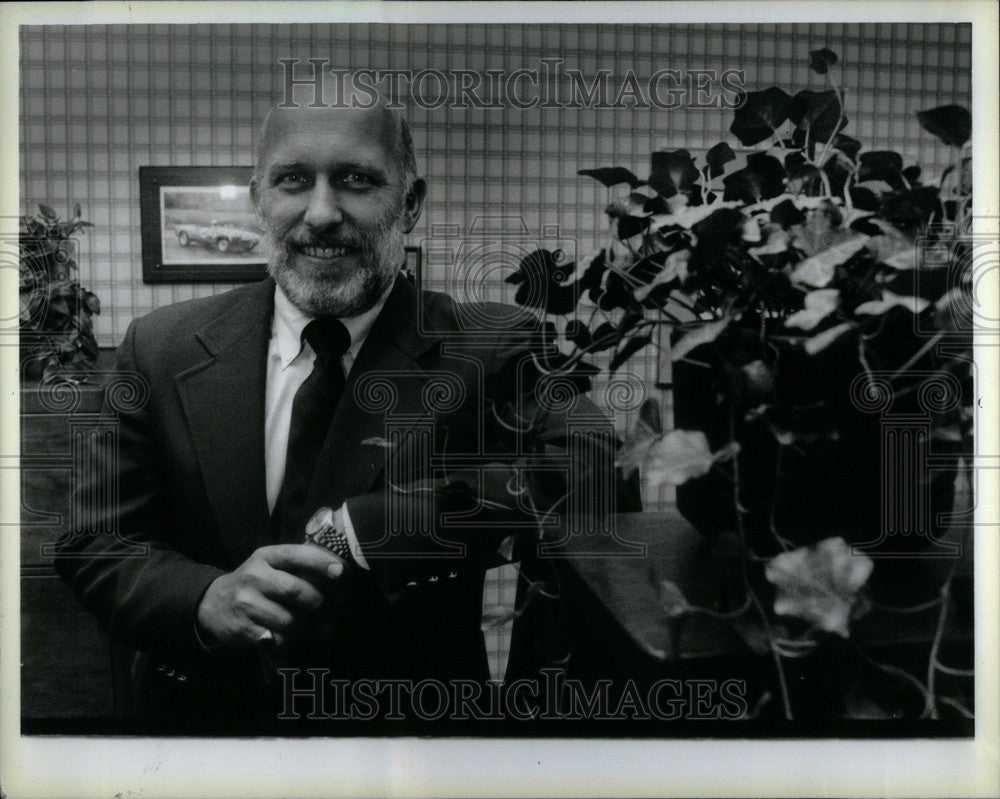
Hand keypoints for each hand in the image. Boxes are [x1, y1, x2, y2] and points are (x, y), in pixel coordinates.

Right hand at [195, 544, 344, 648]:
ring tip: (306, 624)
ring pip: (290, 619)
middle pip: (296, 590)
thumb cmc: (255, 584)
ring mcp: (246, 603)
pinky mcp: (243, 628)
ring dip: (305, 626)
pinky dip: (289, 641)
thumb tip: (340, 573)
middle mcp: (254, 577)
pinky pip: (278, 639)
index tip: (340, 571)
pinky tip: (288, 636)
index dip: (320, 562)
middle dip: (317, 601)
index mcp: (265, 557)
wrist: (213, 605)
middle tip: (323, 606)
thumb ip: (298, 566)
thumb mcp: (269, 566)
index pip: (296, 555)